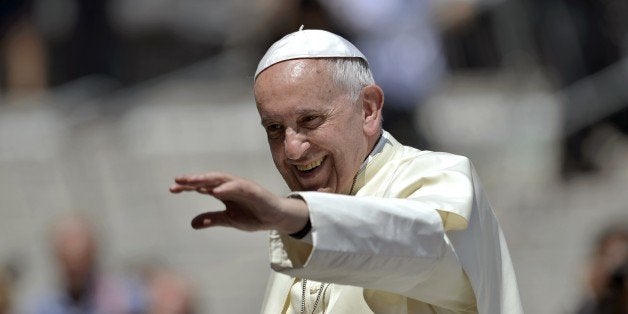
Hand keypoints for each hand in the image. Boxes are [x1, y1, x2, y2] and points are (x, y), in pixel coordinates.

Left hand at [169, 172, 308, 232]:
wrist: (277, 218)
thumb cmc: (254, 215)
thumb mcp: (229, 220)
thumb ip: (212, 219)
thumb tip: (192, 224)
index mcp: (224, 192)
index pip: (202, 186)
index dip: (187, 187)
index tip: (172, 189)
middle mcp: (231, 186)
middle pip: (209, 180)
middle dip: (193, 180)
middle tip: (177, 181)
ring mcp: (242, 186)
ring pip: (222, 179)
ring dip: (207, 180)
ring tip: (193, 182)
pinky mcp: (253, 190)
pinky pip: (238, 187)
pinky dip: (227, 187)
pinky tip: (216, 190)